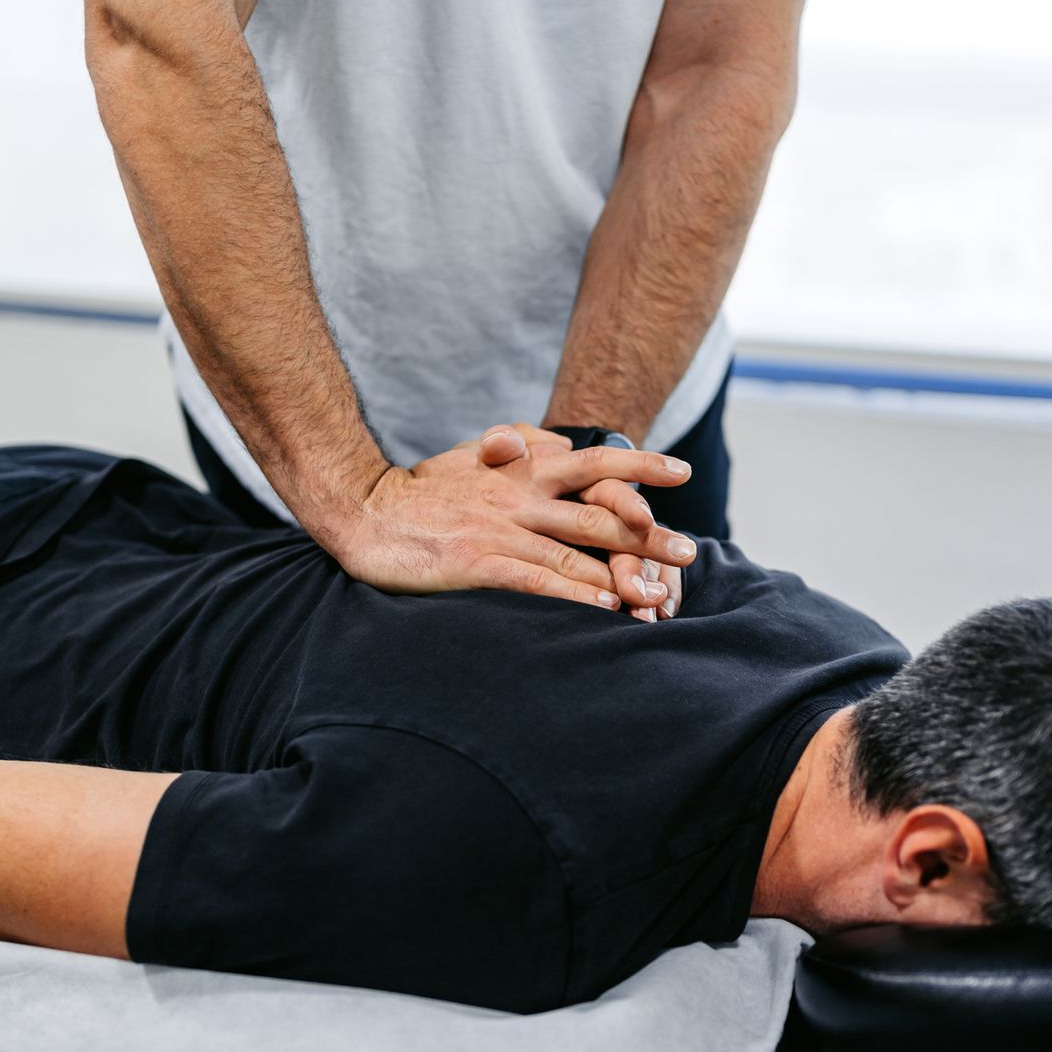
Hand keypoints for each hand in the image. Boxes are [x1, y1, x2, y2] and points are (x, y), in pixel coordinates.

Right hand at [327, 427, 696, 607]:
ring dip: (621, 577)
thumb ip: (508, 449)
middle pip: (597, 514)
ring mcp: (500, 530)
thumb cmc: (418, 491)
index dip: (640, 467)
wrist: (362, 511)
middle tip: (688, 550)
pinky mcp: (478, 562)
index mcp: (520, 469)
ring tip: (658, 595)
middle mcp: (519, 497)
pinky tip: (603, 610)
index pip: (592, 461)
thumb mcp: (467, 457)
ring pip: (575, 553)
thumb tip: (542, 441)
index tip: (681, 473)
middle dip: (648, 535)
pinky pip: (536, 581)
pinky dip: (573, 597)